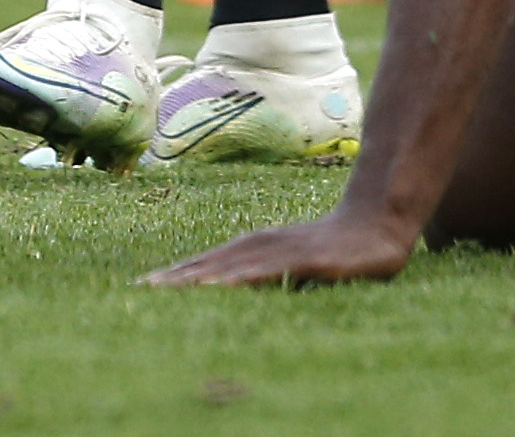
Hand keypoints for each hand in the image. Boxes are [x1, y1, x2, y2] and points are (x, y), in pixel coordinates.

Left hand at [143, 204, 422, 289]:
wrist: (379, 221)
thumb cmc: (333, 246)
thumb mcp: (291, 260)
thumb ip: (263, 271)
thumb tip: (229, 288)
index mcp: (255, 245)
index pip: (207, 264)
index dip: (174, 276)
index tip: (138, 289)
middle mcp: (262, 243)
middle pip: (210, 264)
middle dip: (173, 279)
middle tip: (136, 292)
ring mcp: (284, 250)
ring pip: (231, 268)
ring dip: (196, 280)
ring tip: (163, 291)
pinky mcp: (308, 261)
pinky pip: (269, 272)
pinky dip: (240, 280)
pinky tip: (219, 288)